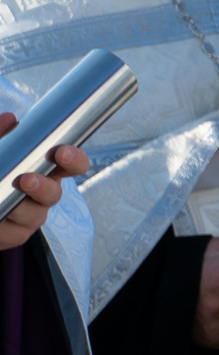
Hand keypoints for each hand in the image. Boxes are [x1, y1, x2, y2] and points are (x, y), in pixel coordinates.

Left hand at [0, 121, 88, 251]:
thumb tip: (10, 119)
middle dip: (43, 188)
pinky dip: (2, 226)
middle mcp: (44, 193)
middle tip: (26, 180)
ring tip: (0, 200)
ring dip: (18, 208)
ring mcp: (32, 215)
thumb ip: (1, 136)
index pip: (73, 164)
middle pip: (55, 194)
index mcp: (46, 169)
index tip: (62, 153)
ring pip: (34, 215)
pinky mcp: (17, 235)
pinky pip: (15, 233)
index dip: (74, 159)